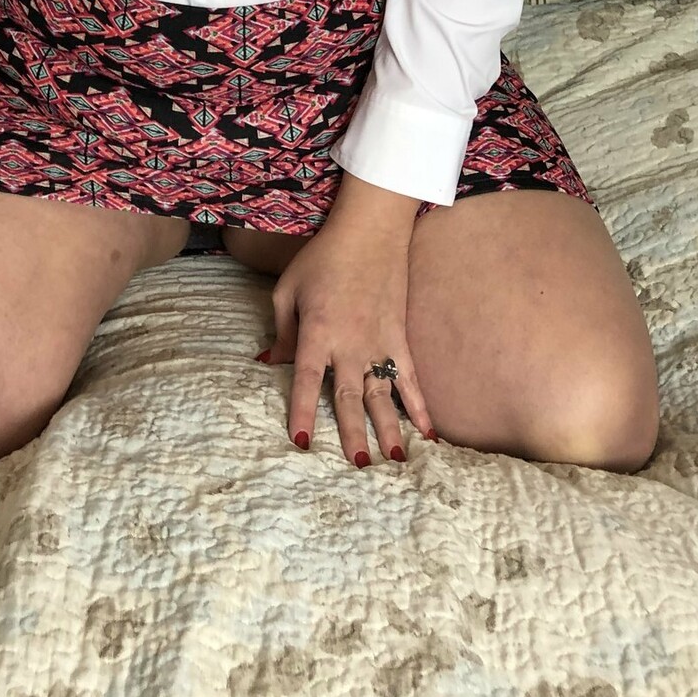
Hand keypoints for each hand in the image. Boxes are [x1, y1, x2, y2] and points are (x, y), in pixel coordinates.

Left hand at [257, 217, 433, 462]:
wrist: (368, 231)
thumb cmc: (322, 258)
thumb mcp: (288, 289)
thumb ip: (282, 330)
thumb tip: (270, 363)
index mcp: (318, 331)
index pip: (306, 379)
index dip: (301, 411)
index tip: (302, 443)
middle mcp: (350, 343)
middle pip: (348, 397)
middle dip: (351, 433)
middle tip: (356, 465)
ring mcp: (379, 341)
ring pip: (383, 393)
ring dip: (388, 428)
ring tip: (393, 461)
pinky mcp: (399, 336)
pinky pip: (410, 376)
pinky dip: (419, 404)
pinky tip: (427, 432)